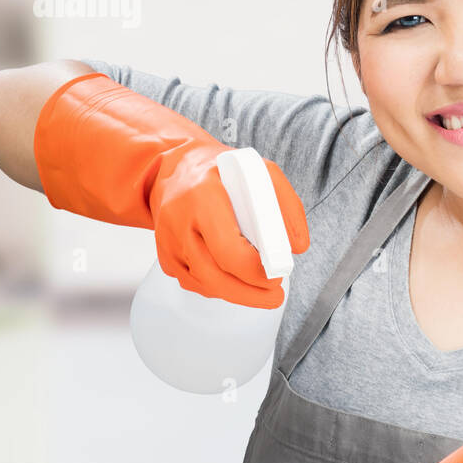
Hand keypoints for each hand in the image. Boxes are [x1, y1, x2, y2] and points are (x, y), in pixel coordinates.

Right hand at [150, 145, 309, 308]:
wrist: (174, 168)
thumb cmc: (221, 171)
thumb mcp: (260, 172)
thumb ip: (285, 205)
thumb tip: (297, 245)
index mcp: (203, 196)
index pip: (228, 249)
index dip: (255, 272)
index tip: (277, 275)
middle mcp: (179, 220)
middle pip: (214, 275)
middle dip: (250, 293)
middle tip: (275, 294)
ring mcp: (168, 241)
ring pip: (203, 284)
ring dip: (237, 294)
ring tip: (262, 291)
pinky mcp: (165, 256)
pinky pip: (194, 282)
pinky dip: (218, 287)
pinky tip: (235, 280)